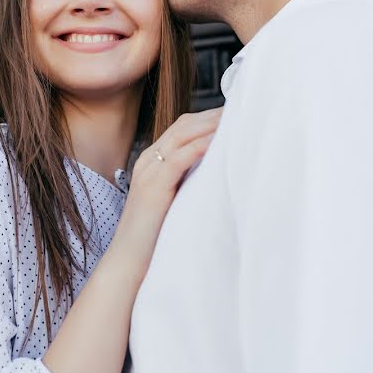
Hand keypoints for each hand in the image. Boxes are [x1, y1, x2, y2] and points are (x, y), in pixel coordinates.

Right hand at [109, 107, 222, 278]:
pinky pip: (179, 157)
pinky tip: (220, 142)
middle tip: (245, 108)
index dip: (209, 118)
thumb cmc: (154, 238)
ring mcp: (148, 172)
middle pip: (184, 125)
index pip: (183, 128)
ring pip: (182, 135)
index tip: (238, 114)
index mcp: (152, 162)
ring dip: (211, 124)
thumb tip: (220, 173)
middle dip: (214, 115)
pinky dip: (200, 146)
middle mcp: (148, 161)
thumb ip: (189, 183)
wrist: (127, 263)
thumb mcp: (174, 201)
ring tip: (238, 118)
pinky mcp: (152, 187)